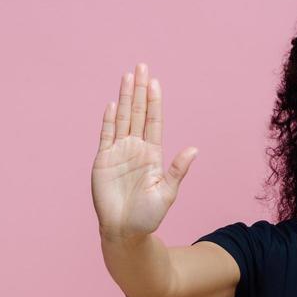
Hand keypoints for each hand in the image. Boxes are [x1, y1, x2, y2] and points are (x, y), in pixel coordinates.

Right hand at [92, 62, 198, 240]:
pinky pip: (106, 135)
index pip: (154, 121)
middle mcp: (135, 149)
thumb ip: (178, 170)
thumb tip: (194, 149)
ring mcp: (118, 153)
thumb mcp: (167, 193)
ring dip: (125, 97)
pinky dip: (109, 119)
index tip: (155, 82)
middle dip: (140, 90)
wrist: (124, 231)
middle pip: (138, 113)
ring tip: (128, 75)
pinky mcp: (103, 160)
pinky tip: (112, 104)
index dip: (154, 102)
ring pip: (122, 118)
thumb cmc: (147, 216)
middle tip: (142, 66)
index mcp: (152, 154)